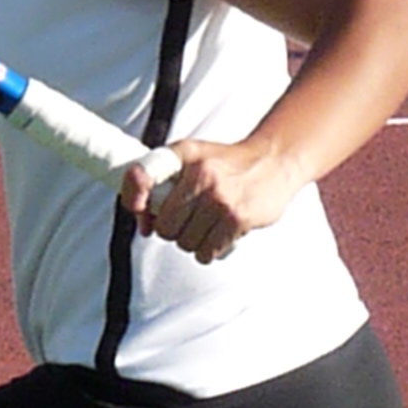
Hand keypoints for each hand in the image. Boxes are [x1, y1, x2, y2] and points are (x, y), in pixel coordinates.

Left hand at [122, 136, 304, 264]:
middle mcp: (200, 175)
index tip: (140, 209)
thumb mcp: (193, 157)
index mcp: (185, 155)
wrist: (274, 162)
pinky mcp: (237, 219)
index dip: (133, 194)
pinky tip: (219, 235)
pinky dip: (209, 251)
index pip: (143, 173)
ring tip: (207, 226)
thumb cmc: (225, 163)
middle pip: (165, 227)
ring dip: (193, 242)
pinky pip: (207, 252)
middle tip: (187, 221)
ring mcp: (219, 199)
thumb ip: (161, 185)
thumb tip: (144, 227)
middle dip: (173, 230)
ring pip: (185, 243)